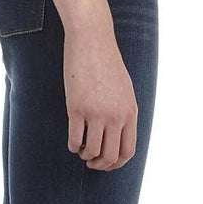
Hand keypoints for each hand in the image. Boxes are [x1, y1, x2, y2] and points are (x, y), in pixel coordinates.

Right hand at [63, 26, 137, 170]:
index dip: (115, 163)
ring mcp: (96, 112)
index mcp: (130, 111)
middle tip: (91, 161)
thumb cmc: (106, 61)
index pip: (127, 152)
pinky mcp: (77, 107)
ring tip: (81, 148)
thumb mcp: (124, 88)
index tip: (106, 163)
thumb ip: (124, 111)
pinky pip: (74, 139)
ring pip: (91, 151)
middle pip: (109, 156)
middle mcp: (115, 115)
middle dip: (99, 164)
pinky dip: (72, 145)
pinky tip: (72, 140)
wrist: (92, 38)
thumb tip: (118, 135)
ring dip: (84, 155)